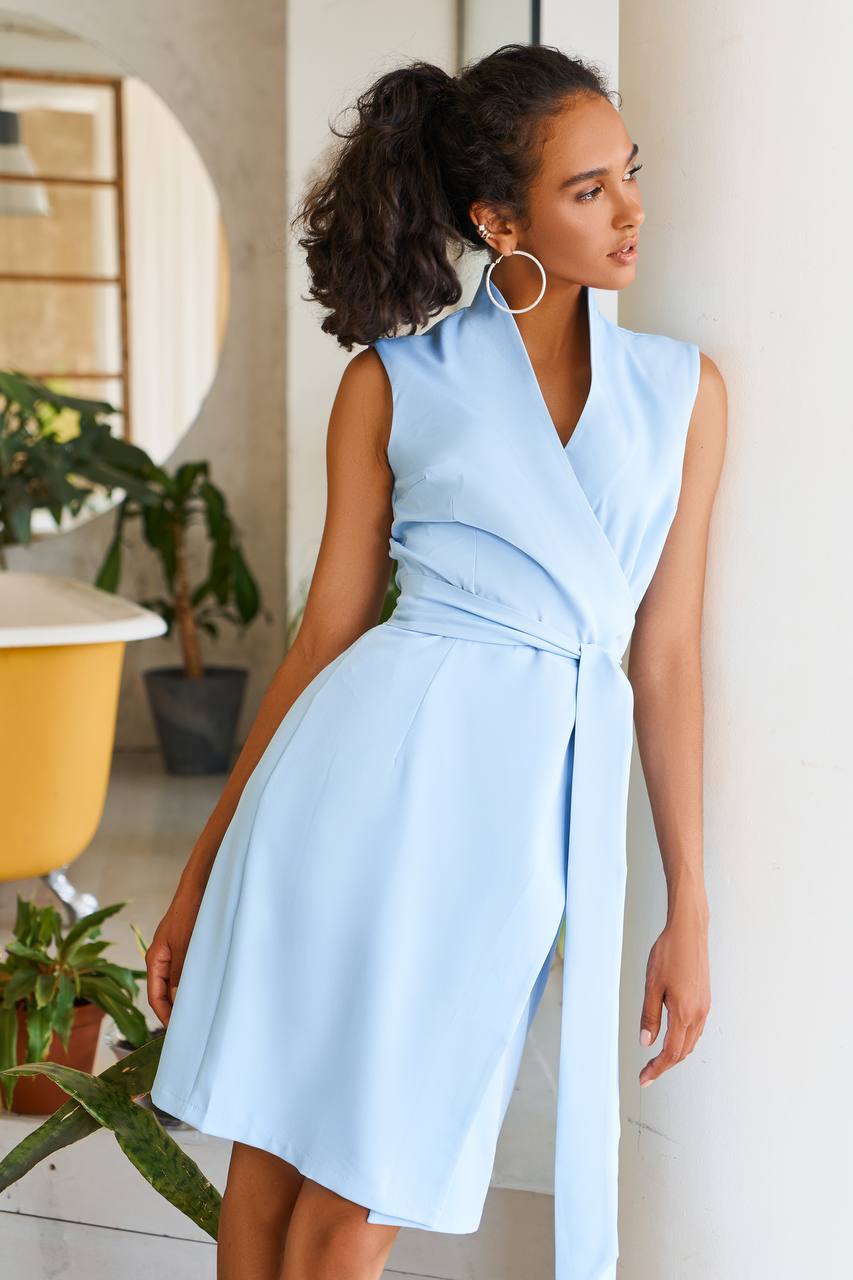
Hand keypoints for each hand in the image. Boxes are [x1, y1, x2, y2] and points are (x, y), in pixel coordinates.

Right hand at [146, 891, 201, 1027]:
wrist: (199, 889)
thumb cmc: (189, 914)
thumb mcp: (185, 945)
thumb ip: (180, 973)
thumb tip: (177, 1002)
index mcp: (155, 960)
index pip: (155, 996)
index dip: (165, 1015)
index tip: (177, 1031)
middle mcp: (162, 959)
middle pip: (164, 993)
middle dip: (175, 1010)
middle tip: (191, 1027)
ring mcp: (174, 954)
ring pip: (177, 984)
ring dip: (185, 998)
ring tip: (199, 1014)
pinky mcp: (187, 949)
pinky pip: (186, 973)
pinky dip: (192, 985)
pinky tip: (206, 991)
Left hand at [638, 906, 709, 1086]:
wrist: (689, 931)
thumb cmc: (669, 953)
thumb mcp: (652, 985)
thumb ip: (649, 1016)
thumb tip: (646, 1042)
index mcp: (684, 1013)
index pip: (670, 1052)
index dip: (656, 1069)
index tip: (643, 1078)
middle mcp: (698, 1014)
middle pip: (682, 1052)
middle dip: (664, 1065)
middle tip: (647, 1072)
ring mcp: (704, 1007)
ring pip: (691, 1042)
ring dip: (675, 1054)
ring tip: (657, 1059)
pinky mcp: (705, 999)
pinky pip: (696, 1029)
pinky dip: (684, 1040)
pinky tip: (673, 1036)